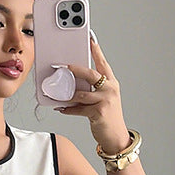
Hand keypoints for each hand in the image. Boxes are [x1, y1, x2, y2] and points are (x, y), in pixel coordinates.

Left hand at [54, 32, 130, 153]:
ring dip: (68, 94)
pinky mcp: (98, 112)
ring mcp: (105, 100)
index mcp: (111, 82)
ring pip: (81, 94)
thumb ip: (93, 88)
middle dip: (76, 69)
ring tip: (58, 94)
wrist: (116, 136)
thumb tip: (73, 81)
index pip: (102, 62)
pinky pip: (78, 109)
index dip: (96, 50)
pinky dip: (68, 109)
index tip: (90, 39)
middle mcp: (110, 89)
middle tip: (65, 65)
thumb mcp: (104, 98)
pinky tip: (61, 108)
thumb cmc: (108, 116)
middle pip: (91, 74)